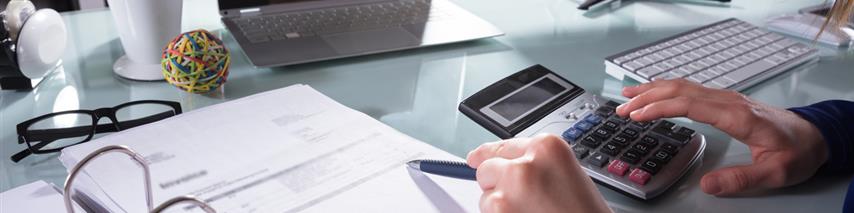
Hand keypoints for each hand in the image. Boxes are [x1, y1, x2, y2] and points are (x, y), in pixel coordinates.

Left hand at [466, 134, 611, 212]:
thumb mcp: (566, 175)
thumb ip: (535, 164)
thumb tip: (494, 162)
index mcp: (548, 147)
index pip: (503, 146)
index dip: (488, 155)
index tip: (475, 157)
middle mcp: (527, 162)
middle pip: (487, 168)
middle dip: (497, 184)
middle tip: (523, 201)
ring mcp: (510, 187)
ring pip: (485, 195)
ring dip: (500, 206)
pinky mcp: (499, 209)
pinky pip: (486, 212)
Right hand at [615, 79, 827, 195]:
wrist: (815, 136)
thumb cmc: (797, 152)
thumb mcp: (774, 173)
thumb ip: (740, 179)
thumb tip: (707, 185)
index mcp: (737, 116)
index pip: (690, 105)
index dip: (660, 108)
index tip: (637, 115)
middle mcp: (729, 101)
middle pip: (680, 91)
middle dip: (647, 97)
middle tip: (621, 108)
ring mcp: (727, 98)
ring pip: (684, 86)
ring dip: (654, 89)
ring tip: (628, 96)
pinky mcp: (725, 101)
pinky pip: (691, 89)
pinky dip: (667, 89)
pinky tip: (655, 92)